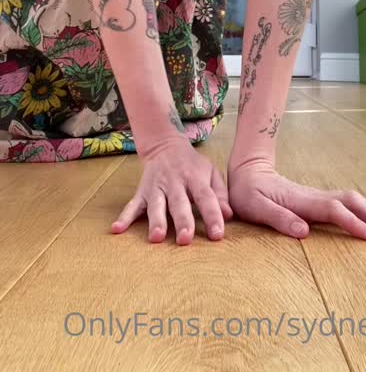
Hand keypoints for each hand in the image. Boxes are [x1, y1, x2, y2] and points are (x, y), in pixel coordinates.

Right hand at [111, 137, 232, 244]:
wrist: (164, 145)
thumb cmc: (192, 165)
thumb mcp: (210, 172)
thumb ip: (220, 194)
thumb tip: (229, 215)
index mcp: (195, 177)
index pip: (206, 197)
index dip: (213, 215)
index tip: (218, 235)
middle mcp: (175, 182)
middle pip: (179, 203)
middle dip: (182, 221)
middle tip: (185, 240)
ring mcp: (156, 187)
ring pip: (156, 205)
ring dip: (156, 221)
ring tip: (156, 238)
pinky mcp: (142, 191)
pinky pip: (132, 204)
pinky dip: (124, 217)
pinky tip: (117, 229)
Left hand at [227, 160, 365, 240]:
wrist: (248, 171)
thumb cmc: (249, 193)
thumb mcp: (255, 207)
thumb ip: (278, 218)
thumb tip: (302, 232)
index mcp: (302, 201)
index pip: (335, 212)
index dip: (355, 224)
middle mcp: (315, 197)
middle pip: (353, 203)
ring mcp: (319, 196)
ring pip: (355, 200)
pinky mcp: (320, 199)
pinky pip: (350, 203)